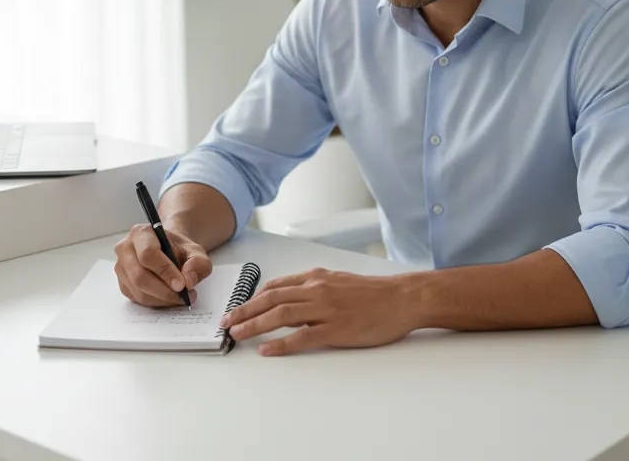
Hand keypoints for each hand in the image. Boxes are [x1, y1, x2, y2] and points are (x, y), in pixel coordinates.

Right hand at [113, 224, 211, 306]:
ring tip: (181, 297)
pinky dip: (156, 302)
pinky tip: (169, 297)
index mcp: (141, 233)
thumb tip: (188, 280)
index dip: (165, 271)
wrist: (169, 252)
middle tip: (183, 296)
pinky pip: (138, 299)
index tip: (181, 285)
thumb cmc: (179, 250)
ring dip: (162, 299)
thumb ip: (198, 262)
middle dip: (164, 290)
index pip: (148, 254)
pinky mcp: (122, 284)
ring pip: (139, 291)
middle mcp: (125, 249)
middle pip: (140, 276)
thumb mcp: (196, 251)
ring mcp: (121, 267)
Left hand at [220, 268, 418, 355]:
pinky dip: (281, 344)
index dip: (252, 298)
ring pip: (280, 314)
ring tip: (237, 335)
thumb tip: (290, 296)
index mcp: (316, 278)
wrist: (402, 298)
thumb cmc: (374, 293)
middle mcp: (317, 290)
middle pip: (270, 299)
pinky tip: (267, 350)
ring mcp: (325, 309)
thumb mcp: (339, 281)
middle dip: (244, 311)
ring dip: (254, 325)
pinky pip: (302, 336)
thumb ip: (314, 287)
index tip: (238, 308)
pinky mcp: (336, 329)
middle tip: (226, 323)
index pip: (275, 286)